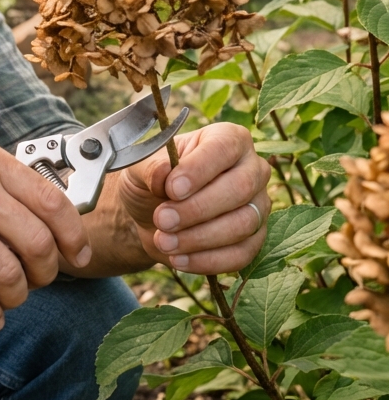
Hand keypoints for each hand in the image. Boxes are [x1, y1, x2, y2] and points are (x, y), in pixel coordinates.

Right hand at [0, 136, 92, 331]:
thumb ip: (0, 179)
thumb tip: (47, 213)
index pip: (53, 201)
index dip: (73, 236)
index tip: (77, 255)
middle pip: (38, 243)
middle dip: (45, 273)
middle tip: (35, 281)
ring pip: (10, 275)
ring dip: (16, 298)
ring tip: (6, 300)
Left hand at [116, 123, 270, 274]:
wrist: (151, 215)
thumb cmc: (150, 181)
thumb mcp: (140, 167)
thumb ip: (150, 167)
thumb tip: (163, 174)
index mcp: (227, 139)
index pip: (224, 148)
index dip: (199, 170)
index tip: (171, 189)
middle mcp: (252, 168)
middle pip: (240, 188)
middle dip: (197, 208)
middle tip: (162, 219)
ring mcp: (258, 205)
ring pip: (243, 224)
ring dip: (199, 237)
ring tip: (164, 241)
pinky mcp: (255, 239)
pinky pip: (242, 254)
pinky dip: (208, 260)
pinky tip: (178, 259)